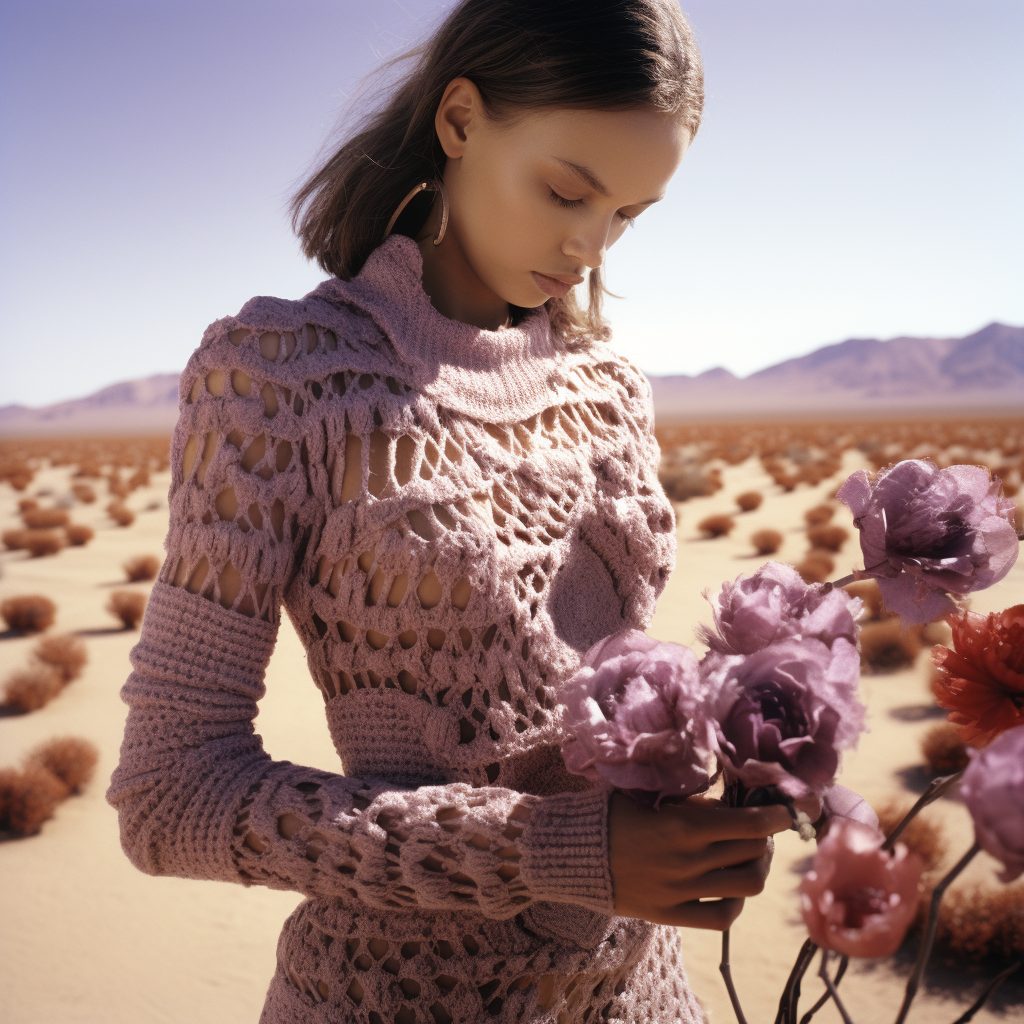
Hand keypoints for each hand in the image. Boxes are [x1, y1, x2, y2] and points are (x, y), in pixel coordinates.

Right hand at [607, 791, 790, 929]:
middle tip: (760, 828)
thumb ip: (692, 802)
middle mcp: (688, 861)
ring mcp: (681, 891)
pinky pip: (722, 917)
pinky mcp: (671, 914)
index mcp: (683, 825)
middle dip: (765, 837)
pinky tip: (730, 886)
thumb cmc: (613, 813)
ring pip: (747, 885)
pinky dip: (736, 902)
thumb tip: (731, 802)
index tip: (786, 809)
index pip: (751, 824)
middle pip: (754, 853)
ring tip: (749, 856)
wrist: (575, 853)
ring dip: (756, 867)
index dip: (777, 817)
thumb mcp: (653, 797)